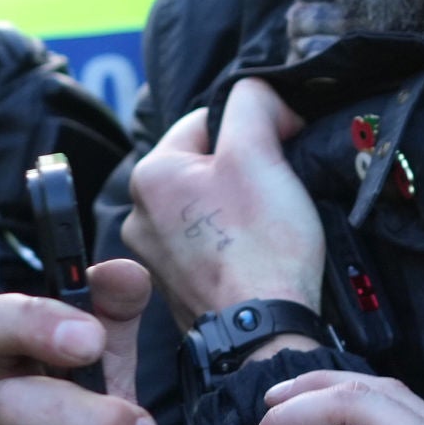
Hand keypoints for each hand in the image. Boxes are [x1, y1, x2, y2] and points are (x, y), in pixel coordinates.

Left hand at [124, 78, 324, 328]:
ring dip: (242, 203)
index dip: (253, 125)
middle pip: (206, 162)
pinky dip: (235, 240)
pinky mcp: (178, 286)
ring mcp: (157, 255)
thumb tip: (261, 92)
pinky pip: (209, 243)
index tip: (283, 147)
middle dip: (245, 167)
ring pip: (209, 204)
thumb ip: (254, 101)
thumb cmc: (260, 244)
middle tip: (278, 189)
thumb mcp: (259, 151)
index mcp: (150, 174)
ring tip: (271, 224)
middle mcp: (140, 214)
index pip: (206, 119)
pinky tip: (259, 251)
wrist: (264, 332)